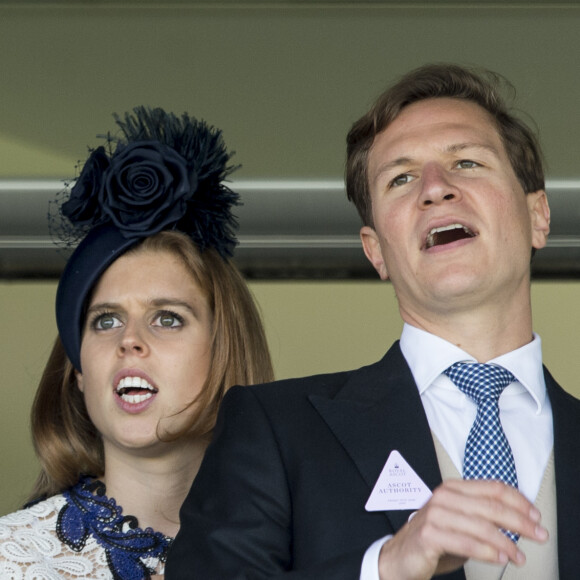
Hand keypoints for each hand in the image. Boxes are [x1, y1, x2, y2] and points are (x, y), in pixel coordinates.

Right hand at [378, 478, 547, 579]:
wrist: (400, 557)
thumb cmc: (433, 539)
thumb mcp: (460, 523)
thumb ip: (482, 518)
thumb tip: (519, 521)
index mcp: (453, 488)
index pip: (493, 488)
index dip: (518, 501)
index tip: (536, 517)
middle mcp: (444, 497)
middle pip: (491, 505)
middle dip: (521, 522)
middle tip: (539, 535)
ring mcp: (435, 514)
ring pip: (482, 525)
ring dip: (507, 543)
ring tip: (519, 556)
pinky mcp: (429, 535)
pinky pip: (466, 543)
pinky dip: (488, 552)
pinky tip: (500, 558)